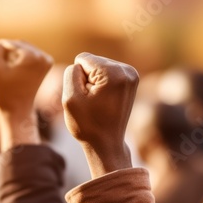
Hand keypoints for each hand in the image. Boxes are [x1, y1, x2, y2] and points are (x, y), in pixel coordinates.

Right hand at [0, 39, 53, 115]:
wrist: (17, 111)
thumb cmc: (3, 92)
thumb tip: (5, 43)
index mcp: (33, 56)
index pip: (7, 44)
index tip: (2, 74)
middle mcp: (44, 56)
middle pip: (16, 45)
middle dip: (7, 57)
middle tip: (7, 75)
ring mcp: (47, 60)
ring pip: (21, 50)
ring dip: (12, 59)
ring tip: (12, 76)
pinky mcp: (46, 65)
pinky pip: (27, 56)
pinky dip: (19, 63)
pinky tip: (17, 76)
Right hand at [62, 52, 138, 177]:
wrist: (106, 143)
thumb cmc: (87, 124)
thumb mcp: (70, 98)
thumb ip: (71, 73)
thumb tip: (81, 63)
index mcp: (114, 73)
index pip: (82, 59)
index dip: (78, 79)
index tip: (87, 98)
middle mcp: (127, 70)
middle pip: (92, 61)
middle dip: (87, 79)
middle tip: (93, 102)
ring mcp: (132, 75)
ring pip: (98, 67)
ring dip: (94, 83)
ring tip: (99, 103)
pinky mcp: (131, 80)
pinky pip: (106, 73)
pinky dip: (102, 85)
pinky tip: (104, 101)